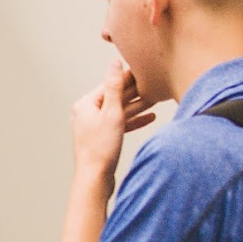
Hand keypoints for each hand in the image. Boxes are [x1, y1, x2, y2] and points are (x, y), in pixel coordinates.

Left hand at [71, 59, 156, 188]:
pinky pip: (119, 125)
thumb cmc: (101, 147)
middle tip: (156, 83)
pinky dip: (133, 121)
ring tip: (157, 99)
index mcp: (85, 104)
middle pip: (115, 98)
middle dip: (136, 92)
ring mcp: (93, 126)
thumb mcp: (112, 113)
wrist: (95, 178)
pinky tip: (150, 117)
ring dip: (138, 106)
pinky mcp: (101, 138)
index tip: (147, 69)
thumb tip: (115, 63)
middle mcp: (86, 114)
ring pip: (119, 111)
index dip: (130, 77)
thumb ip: (115, 87)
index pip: (111, 85)